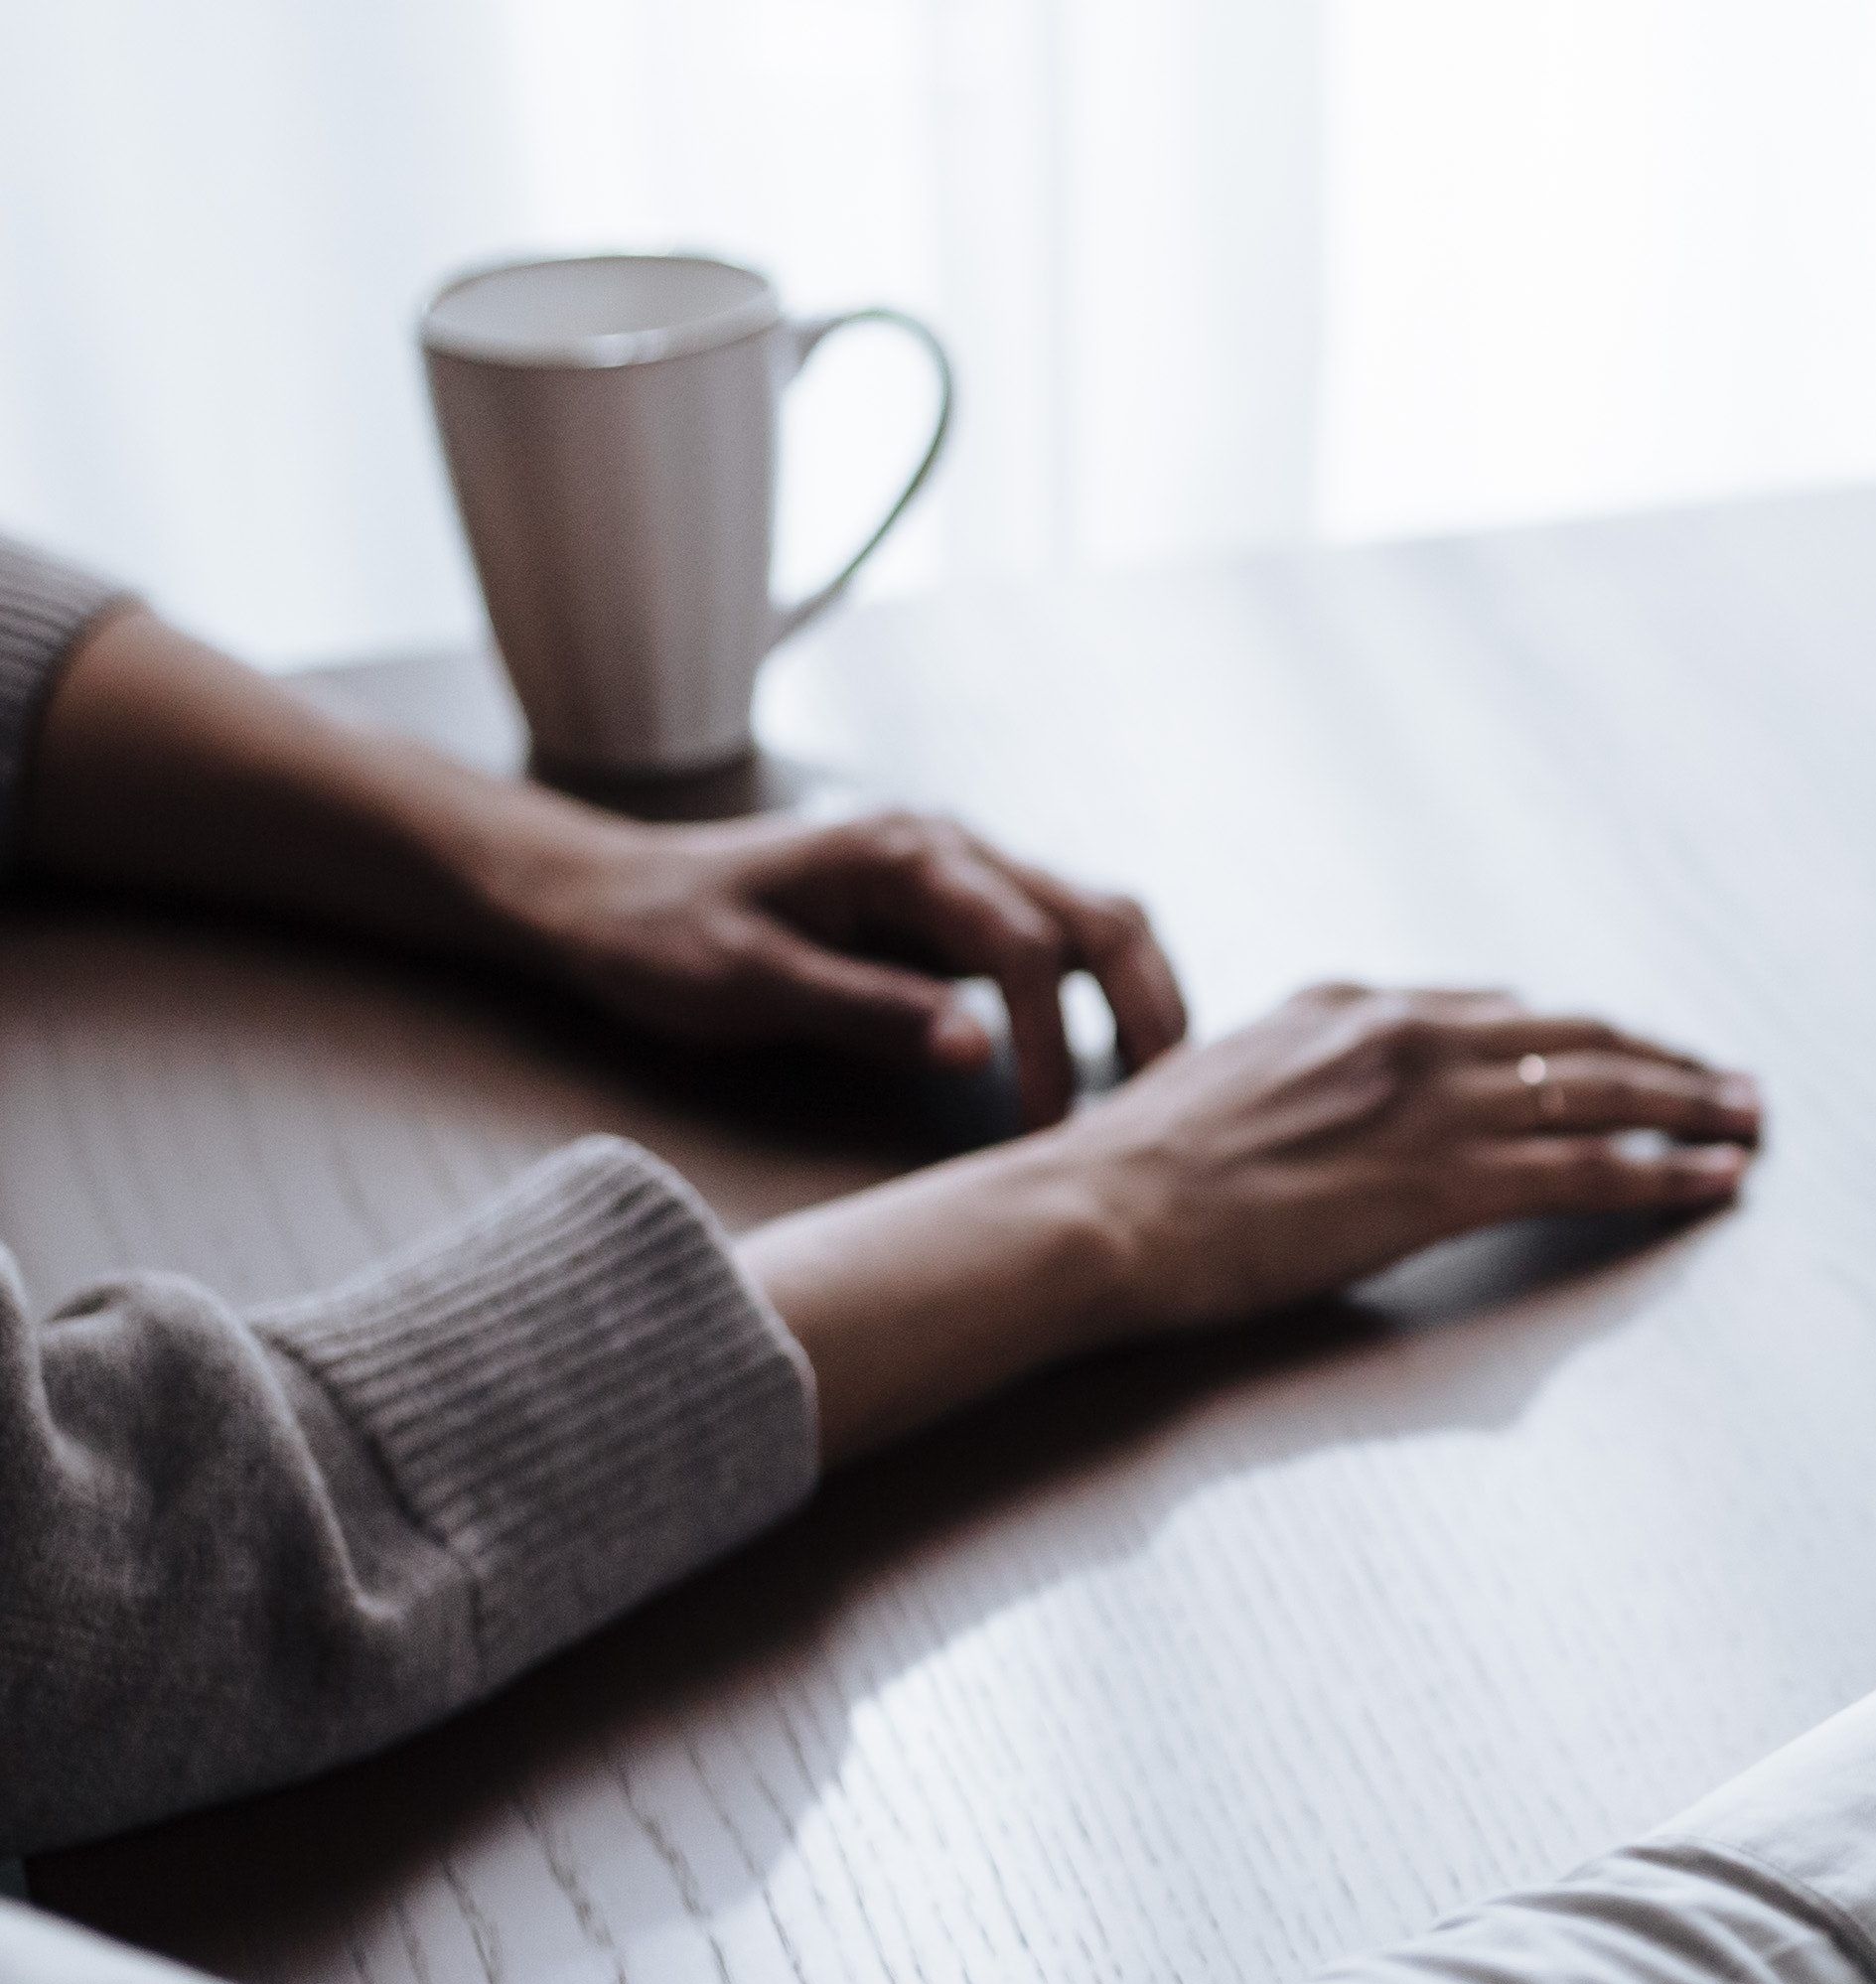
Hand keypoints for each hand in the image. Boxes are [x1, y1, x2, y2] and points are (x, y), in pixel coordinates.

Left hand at [483, 803, 1188, 1125]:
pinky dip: (1105, 996)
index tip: (1048, 1135)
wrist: (605, 892)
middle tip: (1163, 1110)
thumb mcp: (745, 982)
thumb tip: (982, 1055)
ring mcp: (962, 872)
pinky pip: (1065, 940)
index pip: (1028, 948)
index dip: (1054, 1044)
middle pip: (1103, 917)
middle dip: (1148, 1011)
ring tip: (1155, 1090)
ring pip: (1100, 921)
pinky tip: (1109, 1059)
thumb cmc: (660, 937)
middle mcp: (954, 848)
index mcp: (905, 856)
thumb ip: (867, 1011)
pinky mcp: (958, 907)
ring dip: (1141, 999)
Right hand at [740, 983, 1765, 1458]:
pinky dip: (1666, 1171)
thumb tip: (1338, 1096)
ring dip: (1691, 1108)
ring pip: (1602, 1092)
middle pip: (1574, 1035)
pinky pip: (1589, 1168)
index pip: (1499, 1013)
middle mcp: (1404, 1035)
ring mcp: (1430, 1105)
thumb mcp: (1224, 1082)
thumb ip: (1301, 1072)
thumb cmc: (1135, 1174)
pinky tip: (1715, 1179)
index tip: (1629, 1051)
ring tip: (1749, 1121)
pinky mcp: (1445, 1181)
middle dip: (1663, 1057)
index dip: (1579, 1036)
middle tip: (1728, 1079)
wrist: (1098, 1215)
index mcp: (1350, 1006)